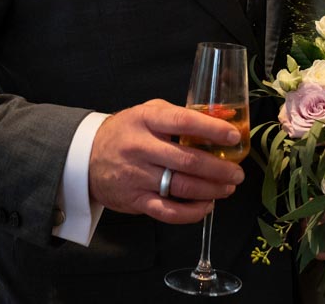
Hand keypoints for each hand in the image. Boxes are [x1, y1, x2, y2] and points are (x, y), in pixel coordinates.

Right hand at [88, 99, 244, 224]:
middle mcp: (141, 147)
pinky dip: (191, 212)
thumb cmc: (127, 131)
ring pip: (181, 186)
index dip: (211, 129)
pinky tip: (206, 206)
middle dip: (218, 168)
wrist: (87, 156)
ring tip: (227, 188)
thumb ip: (182, 115)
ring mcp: (137, 175)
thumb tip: (223, 120)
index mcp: (146, 120)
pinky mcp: (135, 199)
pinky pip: (168, 212)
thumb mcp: (149, 113)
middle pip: (187, 160)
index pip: (183, 122)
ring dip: (210, 190)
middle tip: (237, 172)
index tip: (232, 136)